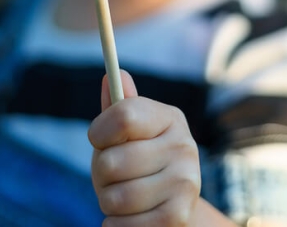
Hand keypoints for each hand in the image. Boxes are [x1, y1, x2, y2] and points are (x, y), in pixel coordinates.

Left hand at [88, 71, 200, 226]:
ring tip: (124, 199)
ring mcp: (186, 182)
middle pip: (111, 162)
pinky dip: (115, 226)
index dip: (100, 132)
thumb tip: (113, 74)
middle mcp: (184, 146)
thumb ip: (119, 108)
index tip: (100, 140)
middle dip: (102, 176)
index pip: (123, 115)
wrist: (170, 209)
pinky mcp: (179, 216)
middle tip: (117, 178)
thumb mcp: (127, 136)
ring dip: (108, 204)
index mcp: (170, 118)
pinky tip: (128, 219)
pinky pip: (124, 225)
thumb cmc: (138, 166)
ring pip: (114, 197)